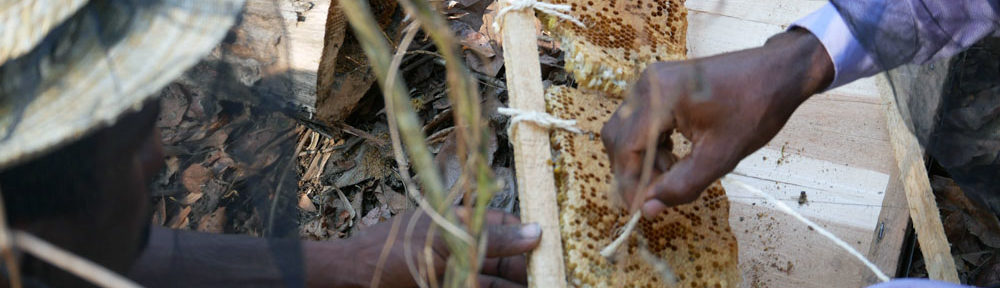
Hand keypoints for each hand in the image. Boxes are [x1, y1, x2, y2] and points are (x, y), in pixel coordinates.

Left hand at [322, 209, 539, 287]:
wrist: (353, 282)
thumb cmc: (394, 252)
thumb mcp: (446, 241)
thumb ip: (491, 240)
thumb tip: (536, 232)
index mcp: (459, 223)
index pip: (503, 226)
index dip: (528, 235)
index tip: (553, 246)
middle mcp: (462, 248)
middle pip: (506, 258)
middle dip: (529, 267)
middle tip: (556, 276)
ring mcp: (456, 274)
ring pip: (497, 282)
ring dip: (519, 285)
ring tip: (548, 285)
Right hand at [601, 29, 833, 216]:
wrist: (778, 73)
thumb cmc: (755, 110)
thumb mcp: (720, 155)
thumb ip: (681, 185)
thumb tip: (647, 209)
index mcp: (660, 96)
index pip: (626, 147)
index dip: (629, 182)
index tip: (640, 208)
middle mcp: (647, 84)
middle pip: (618, 137)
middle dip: (633, 170)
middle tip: (658, 191)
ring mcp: (651, 81)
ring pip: (627, 129)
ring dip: (642, 157)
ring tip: (673, 171)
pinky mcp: (659, 84)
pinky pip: (640, 119)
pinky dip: (649, 142)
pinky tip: (673, 154)